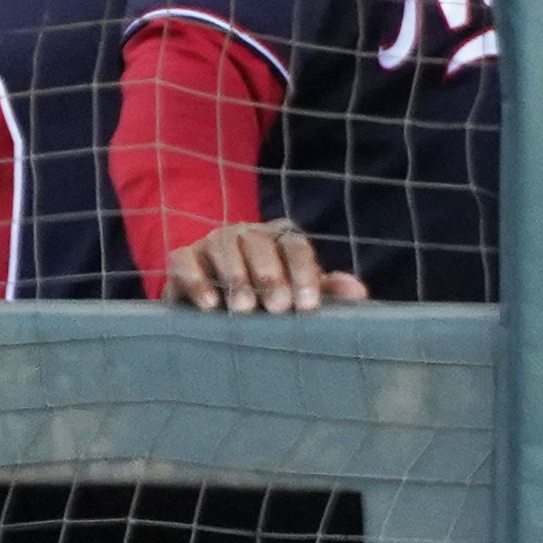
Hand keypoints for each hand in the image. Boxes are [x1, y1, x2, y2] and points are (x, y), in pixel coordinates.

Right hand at [163, 218, 369, 313]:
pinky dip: (196, 281)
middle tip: (278, 308)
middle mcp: (248, 233)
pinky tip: (209, 306)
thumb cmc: (266, 299)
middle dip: (271, 275)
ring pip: (225, 247)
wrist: (211, 305)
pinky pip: (185, 261)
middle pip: (261, 243)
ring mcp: (213, 241)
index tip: (308, 306)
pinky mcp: (183, 256)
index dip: (305, 273)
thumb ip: (326, 291)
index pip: (297, 246)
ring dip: (236, 278)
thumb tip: (359, 293)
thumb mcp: (297, 294)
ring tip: (245, 309)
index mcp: (280, 238)